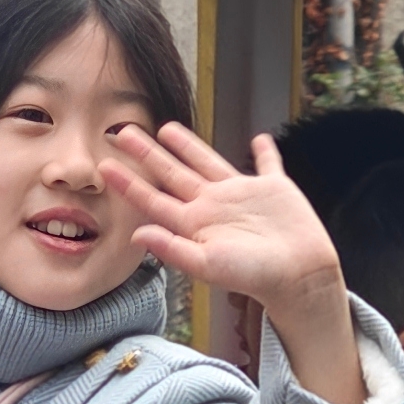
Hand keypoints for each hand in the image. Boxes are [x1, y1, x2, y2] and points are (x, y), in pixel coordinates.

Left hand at [102, 121, 366, 403]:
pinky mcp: (274, 188)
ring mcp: (242, 195)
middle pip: (172, 173)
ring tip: (167, 128)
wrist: (299, 274)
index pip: (154, 199)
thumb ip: (172, 248)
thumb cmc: (254, 275)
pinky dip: (265, 152)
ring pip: (208, 162)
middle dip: (148, 153)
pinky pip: (268, 164)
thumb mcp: (207, 264)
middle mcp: (213, 205)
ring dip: (188, 146)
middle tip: (123, 131)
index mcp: (195, 223)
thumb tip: (136, 234)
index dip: (129, 183)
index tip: (105, 165)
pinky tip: (259, 139)